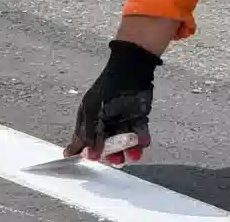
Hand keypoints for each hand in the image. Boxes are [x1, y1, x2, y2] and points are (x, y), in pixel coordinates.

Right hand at [64, 39, 162, 165]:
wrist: (131, 70)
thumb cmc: (107, 88)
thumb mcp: (91, 110)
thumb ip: (88, 132)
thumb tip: (87, 154)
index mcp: (91, 120)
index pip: (86, 141)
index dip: (88, 151)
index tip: (90, 159)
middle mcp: (107, 123)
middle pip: (108, 146)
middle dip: (112, 155)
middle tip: (115, 159)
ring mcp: (123, 121)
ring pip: (125, 143)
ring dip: (128, 152)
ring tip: (131, 156)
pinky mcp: (139, 119)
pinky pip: (140, 134)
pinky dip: (142, 140)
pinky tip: (142, 144)